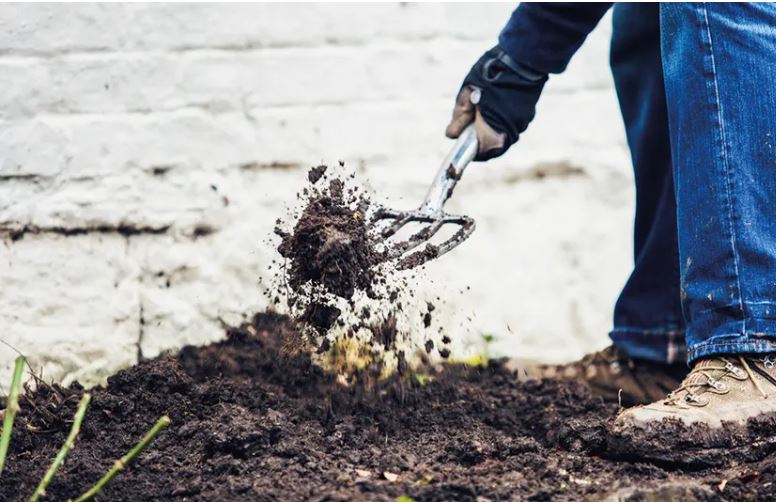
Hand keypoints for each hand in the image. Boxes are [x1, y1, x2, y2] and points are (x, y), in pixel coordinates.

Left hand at [446, 46, 547, 160]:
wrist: (524, 57)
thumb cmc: (492, 73)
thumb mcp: (468, 92)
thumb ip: (459, 116)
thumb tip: (451, 134)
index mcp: (493, 131)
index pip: (480, 153)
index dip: (470, 150)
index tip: (461, 142)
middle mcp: (510, 133)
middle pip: (493, 146)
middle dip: (480, 138)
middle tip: (469, 126)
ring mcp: (522, 123)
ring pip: (503, 135)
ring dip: (491, 128)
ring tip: (481, 110)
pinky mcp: (529, 114)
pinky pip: (512, 124)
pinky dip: (502, 120)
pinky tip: (495, 104)